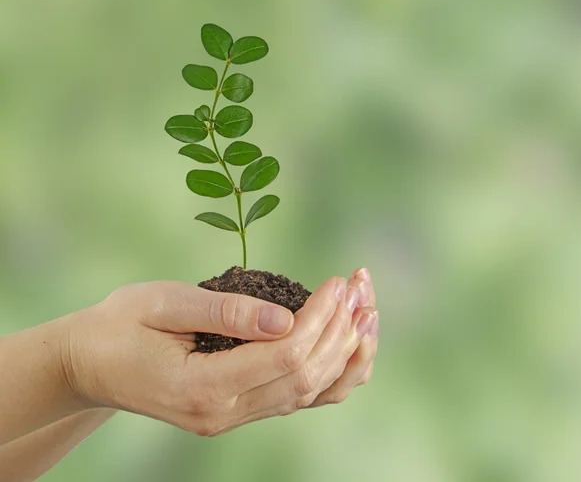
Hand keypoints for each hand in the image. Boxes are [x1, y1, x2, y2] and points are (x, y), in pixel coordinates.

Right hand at [62, 272, 377, 435]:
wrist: (92, 364)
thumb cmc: (120, 326)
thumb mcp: (162, 304)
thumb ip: (224, 313)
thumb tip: (286, 318)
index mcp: (201, 388)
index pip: (284, 357)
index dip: (320, 318)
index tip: (338, 281)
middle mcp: (223, 414)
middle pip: (306, 377)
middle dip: (341, 329)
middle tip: (360, 286)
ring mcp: (233, 418)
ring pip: (311, 394)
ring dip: (346, 351)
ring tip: (368, 310)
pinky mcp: (238, 410)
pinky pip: (299, 399)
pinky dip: (332, 372)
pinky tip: (350, 342)